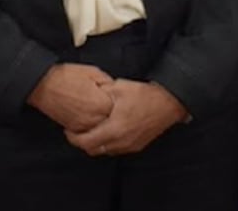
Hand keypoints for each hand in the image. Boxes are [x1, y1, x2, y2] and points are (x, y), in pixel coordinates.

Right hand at [27, 63, 114, 132]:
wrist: (43, 85)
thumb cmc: (66, 76)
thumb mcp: (93, 72)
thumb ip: (108, 83)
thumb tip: (116, 90)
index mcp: (101, 104)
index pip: (119, 109)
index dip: (118, 101)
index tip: (116, 96)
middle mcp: (93, 118)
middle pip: (111, 120)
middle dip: (111, 112)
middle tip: (108, 102)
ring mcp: (83, 126)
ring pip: (100, 128)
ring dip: (101, 119)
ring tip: (97, 107)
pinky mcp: (73, 129)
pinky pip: (88, 130)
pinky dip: (90, 124)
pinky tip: (88, 112)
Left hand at [65, 80, 187, 156]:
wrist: (169, 102)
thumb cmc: (146, 95)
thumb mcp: (119, 87)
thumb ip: (101, 90)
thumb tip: (88, 89)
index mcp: (114, 129)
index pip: (86, 142)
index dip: (73, 138)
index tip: (68, 130)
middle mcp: (121, 142)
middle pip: (93, 150)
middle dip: (82, 142)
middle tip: (77, 131)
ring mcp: (129, 145)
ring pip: (105, 151)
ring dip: (96, 143)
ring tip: (92, 130)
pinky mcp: (137, 145)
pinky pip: (117, 149)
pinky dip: (108, 143)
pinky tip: (109, 131)